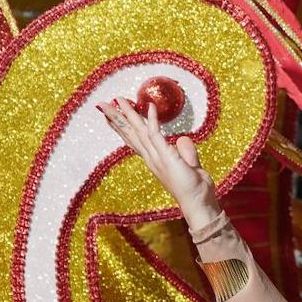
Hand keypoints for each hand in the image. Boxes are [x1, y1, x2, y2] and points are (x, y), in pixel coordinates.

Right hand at [98, 98, 220, 226]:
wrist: (198, 203)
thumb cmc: (195, 188)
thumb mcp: (190, 166)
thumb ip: (186, 152)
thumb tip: (183, 139)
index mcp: (154, 159)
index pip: (135, 139)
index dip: (123, 127)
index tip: (112, 115)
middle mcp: (151, 157)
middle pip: (130, 133)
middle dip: (116, 118)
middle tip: (103, 104)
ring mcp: (157, 156)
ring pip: (138, 131)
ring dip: (128, 114)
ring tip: (118, 99)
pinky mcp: (166, 155)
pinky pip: (156, 134)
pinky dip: (153, 119)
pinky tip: (149, 106)